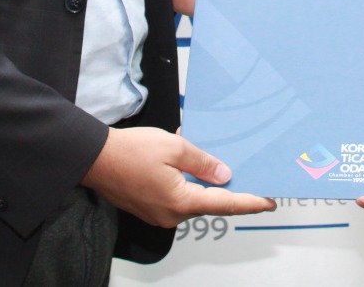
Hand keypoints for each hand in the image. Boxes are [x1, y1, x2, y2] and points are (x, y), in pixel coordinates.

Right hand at [82, 126, 276, 227]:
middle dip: (225, 185)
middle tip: (243, 170)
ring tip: (209, 158)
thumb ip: (203, 163)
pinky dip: (186, 181)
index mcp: (181, 202)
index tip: (269, 201)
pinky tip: (186, 163)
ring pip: (192, 198)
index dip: (250, 202)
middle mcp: (171, 215)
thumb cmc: (130, 151)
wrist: (94, 158)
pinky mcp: (149, 208)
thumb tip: (225, 175)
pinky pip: (176, 196)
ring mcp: (159, 214)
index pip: (225, 204)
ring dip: (202, 181)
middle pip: (208, 201)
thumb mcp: (175, 148)